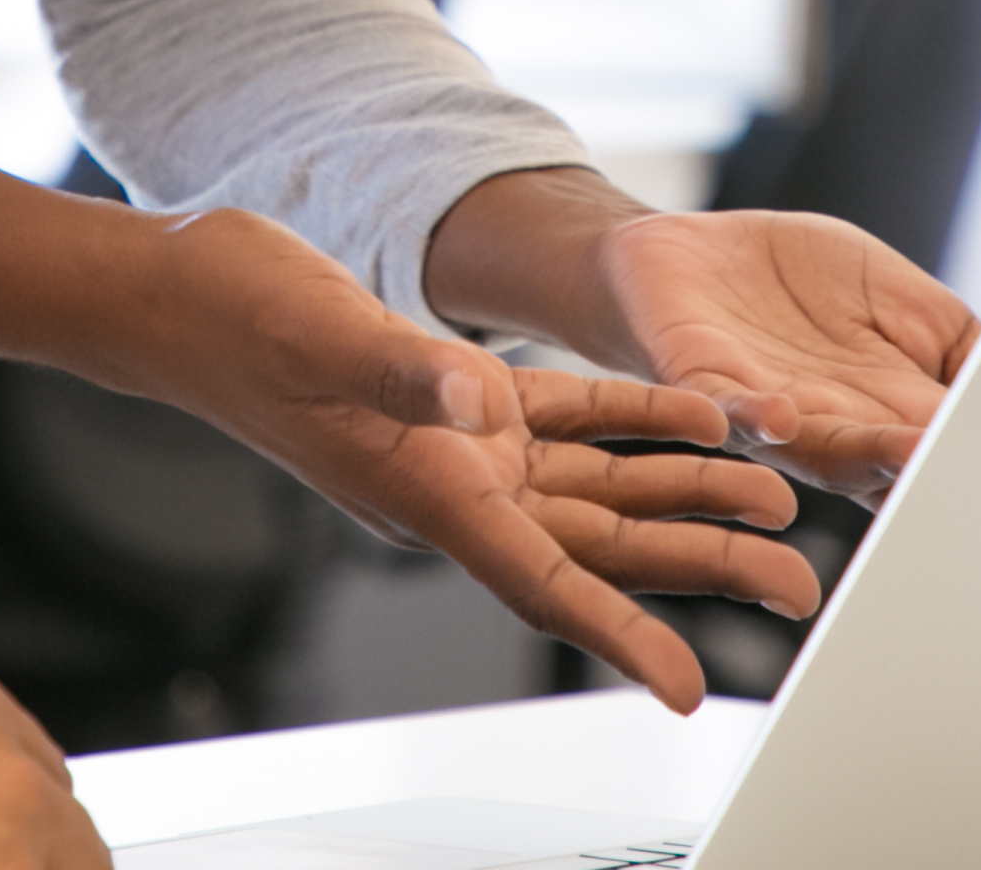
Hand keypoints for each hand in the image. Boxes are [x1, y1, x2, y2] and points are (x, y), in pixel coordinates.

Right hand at [120, 209, 812, 711]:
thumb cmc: (238, 321)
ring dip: (688, 493)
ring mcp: (463, 447)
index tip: (684, 687)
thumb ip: (408, 373)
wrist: (188, 294)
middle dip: (700, 565)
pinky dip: (636, 419)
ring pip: (602, 489)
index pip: (540, 582)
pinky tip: (696, 415)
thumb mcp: (324, 336)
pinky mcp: (463, 400)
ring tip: (776, 504)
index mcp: (427, 493)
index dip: (617, 636)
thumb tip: (475, 399)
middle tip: (793, 585)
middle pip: (602, 548)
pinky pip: (572, 421)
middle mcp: (457, 486)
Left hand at [589, 206, 980, 495]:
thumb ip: (960, 347)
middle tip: (971, 468)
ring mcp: (764, 411)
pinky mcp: (698, 382)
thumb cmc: (802, 284)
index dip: (973, 460)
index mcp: (885, 413)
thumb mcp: (906, 305)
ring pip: (814, 446)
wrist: (691, 251)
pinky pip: (722, 408)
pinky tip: (777, 413)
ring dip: (856, 451)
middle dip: (926, 465)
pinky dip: (749, 414)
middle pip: (885, 459)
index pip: (938, 447)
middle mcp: (829, 427)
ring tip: (898, 449)